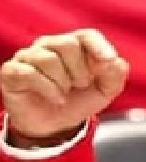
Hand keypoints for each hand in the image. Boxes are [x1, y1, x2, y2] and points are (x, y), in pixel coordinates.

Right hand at [0, 29, 128, 141]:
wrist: (55, 126)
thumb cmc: (79, 101)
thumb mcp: (104, 92)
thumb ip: (115, 76)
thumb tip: (117, 62)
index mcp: (75, 45)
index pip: (86, 35)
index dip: (99, 46)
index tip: (108, 60)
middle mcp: (50, 45)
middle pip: (68, 44)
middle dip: (80, 70)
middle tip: (80, 85)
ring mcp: (29, 56)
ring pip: (48, 58)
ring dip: (62, 82)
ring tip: (65, 92)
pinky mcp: (12, 71)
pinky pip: (29, 73)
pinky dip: (47, 89)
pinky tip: (55, 98)